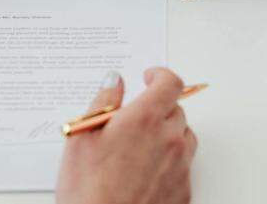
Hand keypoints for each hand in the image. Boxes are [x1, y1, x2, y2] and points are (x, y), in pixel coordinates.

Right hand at [57, 68, 196, 203]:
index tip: (149, 78)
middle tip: (133, 121)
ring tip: (140, 148)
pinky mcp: (184, 190)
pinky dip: (170, 162)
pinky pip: (184, 165)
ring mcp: (180, 166)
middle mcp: (169, 138)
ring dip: (167, 134)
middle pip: (176, 110)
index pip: (170, 83)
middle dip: (158, 109)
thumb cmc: (88, 191)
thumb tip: (113, 81)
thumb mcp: (81, 137)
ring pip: (184, 136)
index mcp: (145, 119)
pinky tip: (146, 172)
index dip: (160, 75)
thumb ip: (103, 102)